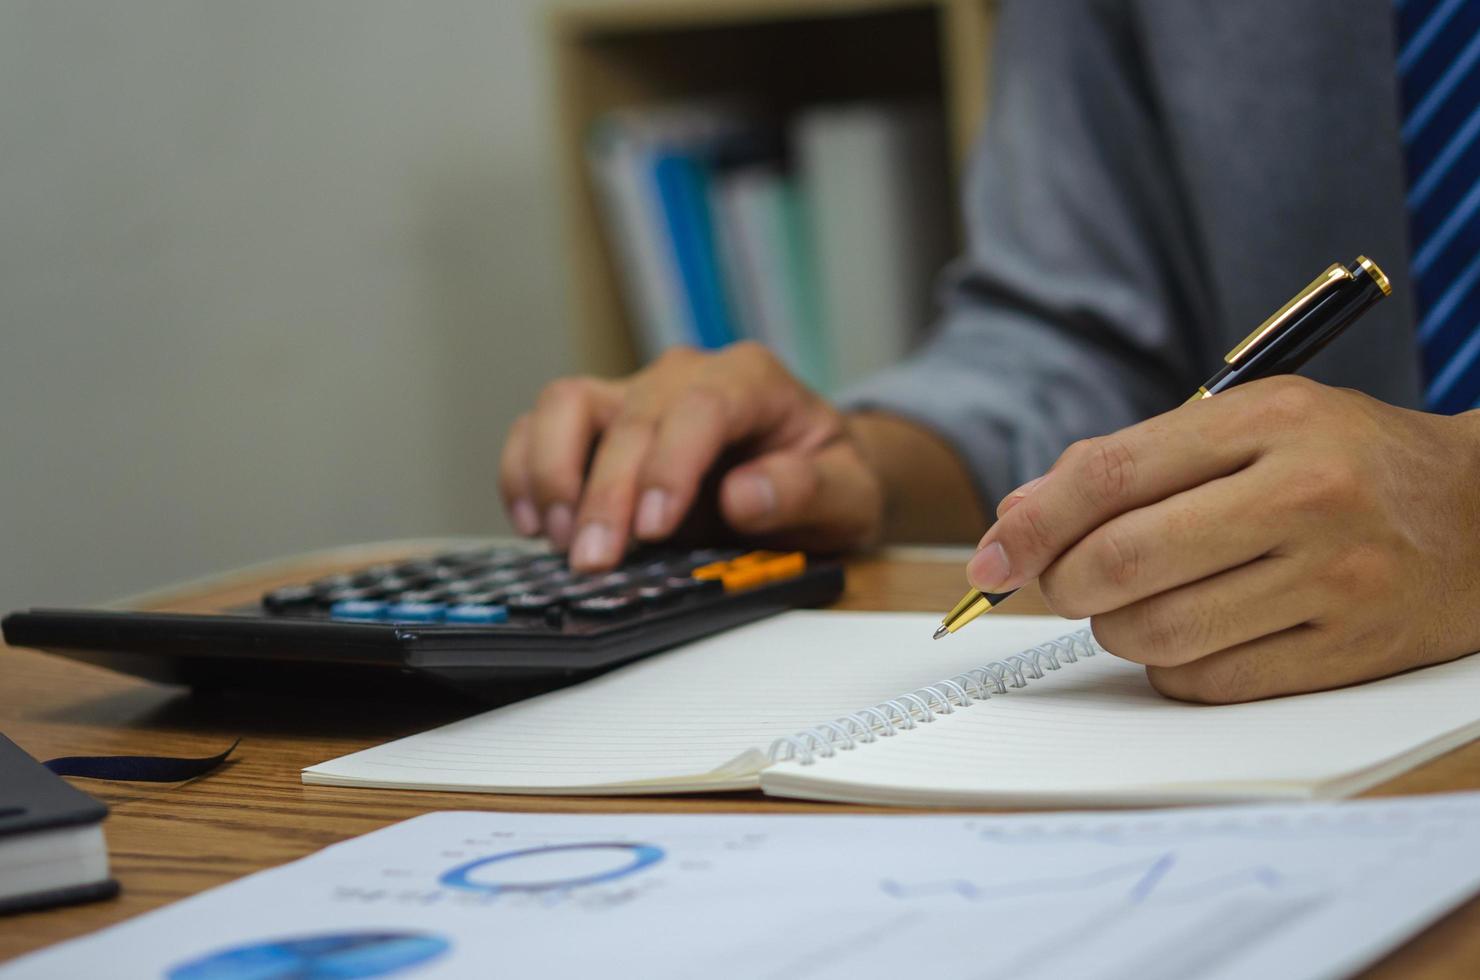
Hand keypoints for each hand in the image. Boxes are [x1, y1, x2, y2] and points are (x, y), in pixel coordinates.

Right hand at [498, 343, 884, 570]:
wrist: (813, 473)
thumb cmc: (828, 480)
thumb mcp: (849, 495)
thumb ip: (807, 492)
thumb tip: (745, 495)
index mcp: (753, 380)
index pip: (699, 407)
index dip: (670, 464)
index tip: (655, 525)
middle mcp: (686, 375)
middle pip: (628, 416)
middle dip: (605, 494)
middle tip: (596, 563)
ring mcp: (635, 394)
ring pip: (566, 403)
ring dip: (553, 473)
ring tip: (562, 541)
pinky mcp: (600, 422)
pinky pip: (540, 427)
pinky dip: (525, 472)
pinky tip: (536, 524)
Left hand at [968, 376, 1479, 702]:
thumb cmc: (1345, 461)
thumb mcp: (1250, 423)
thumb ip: (1134, 462)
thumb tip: (1018, 520)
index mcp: (1269, 422)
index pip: (1109, 475)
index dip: (1030, 525)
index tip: (990, 560)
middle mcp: (1303, 497)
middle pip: (1120, 563)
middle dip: (1062, 583)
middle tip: (1061, 583)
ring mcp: (1330, 581)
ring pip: (1155, 633)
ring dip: (1115, 628)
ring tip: (1138, 602)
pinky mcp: (1346, 653)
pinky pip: (1208, 682)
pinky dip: (1171, 669)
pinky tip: (1191, 636)